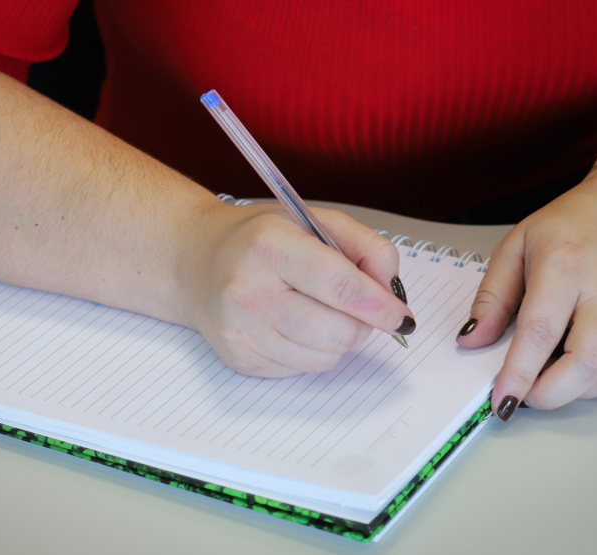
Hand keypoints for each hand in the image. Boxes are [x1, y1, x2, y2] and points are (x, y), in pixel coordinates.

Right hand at [180, 204, 414, 377]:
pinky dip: (312, 351)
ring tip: (317, 310)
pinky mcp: (239, 358)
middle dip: (362, 324)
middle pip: (338, 332)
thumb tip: (392, 291)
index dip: (380, 306)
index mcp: (271, 246)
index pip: (341, 287)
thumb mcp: (314, 221)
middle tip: (356, 307)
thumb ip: (365, 246)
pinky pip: (302, 369)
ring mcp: (240, 329)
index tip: (400, 316)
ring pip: (325, 357)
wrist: (196, 262)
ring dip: (338, 339)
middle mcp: (248, 289)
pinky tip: (292, 324)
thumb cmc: (261, 240)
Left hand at [457, 179, 596, 418]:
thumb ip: (491, 297)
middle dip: (552, 393)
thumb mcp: (514, 247)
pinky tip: (585, 373)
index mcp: (564, 266)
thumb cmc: (567, 228)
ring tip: (552, 380)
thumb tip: (472, 340)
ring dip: (579, 392)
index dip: (519, 373)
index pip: (540, 331)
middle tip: (526, 397)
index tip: (502, 400)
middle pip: (586, 361)